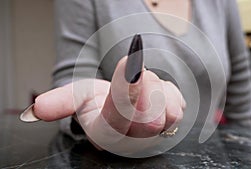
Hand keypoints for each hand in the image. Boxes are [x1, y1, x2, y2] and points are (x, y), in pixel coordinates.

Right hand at [33, 56, 185, 149]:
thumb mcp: (79, 96)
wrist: (125, 106)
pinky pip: (178, 105)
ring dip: (154, 87)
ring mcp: (155, 137)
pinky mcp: (172, 127)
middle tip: (135, 74)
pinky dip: (167, 92)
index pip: (117, 116)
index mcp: (105, 132)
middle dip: (143, 86)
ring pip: (168, 110)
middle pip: (149, 117)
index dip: (124, 89)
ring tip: (142, 88)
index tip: (130, 61)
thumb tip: (37, 110)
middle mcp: (131, 141)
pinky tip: (155, 96)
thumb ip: (61, 102)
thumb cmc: (101, 101)